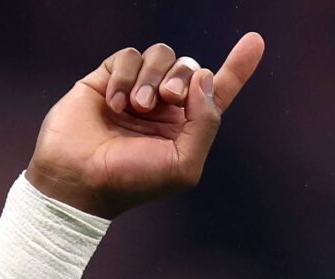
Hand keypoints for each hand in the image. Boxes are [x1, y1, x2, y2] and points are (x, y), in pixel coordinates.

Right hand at [26, 33, 266, 218]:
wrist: (79, 179)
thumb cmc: (132, 181)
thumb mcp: (183, 164)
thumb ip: (204, 123)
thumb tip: (203, 78)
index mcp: (187, 126)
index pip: (218, 90)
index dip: (239, 65)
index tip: (255, 41)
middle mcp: (165, 106)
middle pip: (190, 67)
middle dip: (182, 77)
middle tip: (167, 99)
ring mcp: (136, 90)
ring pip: (160, 55)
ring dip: (153, 77)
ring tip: (137, 105)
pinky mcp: (107, 79)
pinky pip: (128, 56)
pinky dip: (124, 76)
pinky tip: (114, 103)